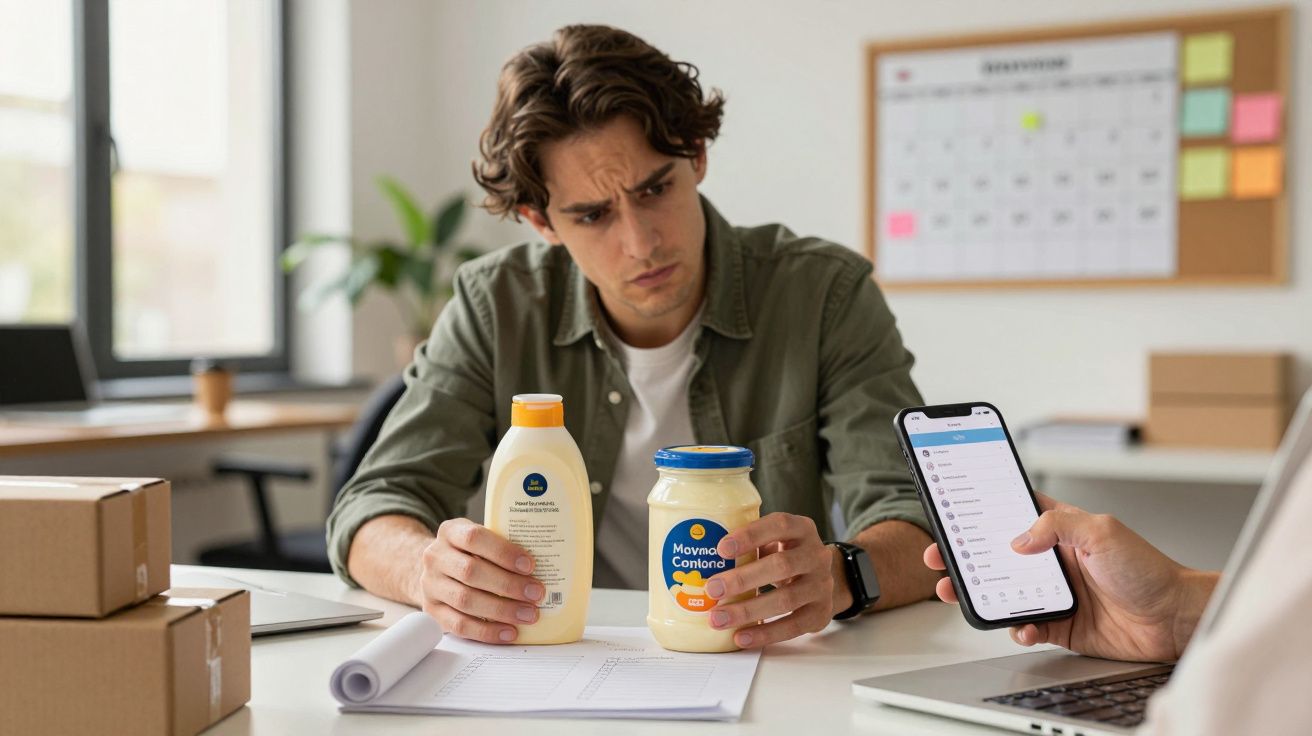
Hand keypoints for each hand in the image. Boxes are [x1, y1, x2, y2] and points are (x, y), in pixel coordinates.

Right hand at [414, 518, 545, 643]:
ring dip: (501, 610)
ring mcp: (430, 585)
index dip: (503, 552)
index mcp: (450, 532)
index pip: (474, 538)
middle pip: (471, 572)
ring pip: (465, 601)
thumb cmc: (469, 553)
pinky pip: (459, 625)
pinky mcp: (432, 611)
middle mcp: (435, 557)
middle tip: (536, 594)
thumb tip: (546, 563)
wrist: (434, 568)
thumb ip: (502, 546)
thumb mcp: (480, 540)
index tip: (530, 565)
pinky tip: (509, 632)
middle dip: (508, 585)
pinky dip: (487, 631)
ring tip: (528, 615)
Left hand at [702, 512, 835, 647]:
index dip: (751, 535)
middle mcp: (816, 555)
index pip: (779, 525)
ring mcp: (822, 585)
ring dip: (748, 611)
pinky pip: (793, 626)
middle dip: (743, 579)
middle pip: (781, 566)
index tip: (721, 549)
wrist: (822, 579)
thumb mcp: (773, 541)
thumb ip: (749, 545)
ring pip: (786, 600)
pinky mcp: (821, 613)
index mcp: (802, 529)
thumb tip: (700, 556)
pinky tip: (740, 636)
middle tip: (712, 588)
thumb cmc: (784, 556)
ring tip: (718, 618)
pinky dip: (765, 633)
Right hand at [923, 494, 1216, 661]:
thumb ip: (1055, 526)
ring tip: (959, 594)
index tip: (954, 513)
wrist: (1174, 619)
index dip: (982, 513)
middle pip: (997, 556)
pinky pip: (1026, 626)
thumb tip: (1017, 539)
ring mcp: (1055, 593)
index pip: (1013, 514)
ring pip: (1004, 592)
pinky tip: (1021, 626)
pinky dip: (1017, 628)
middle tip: (941, 558)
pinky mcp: (1061, 624)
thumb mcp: (1102, 531)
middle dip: (965, 557)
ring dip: (980, 594)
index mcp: (1061, 530)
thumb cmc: (1149, 570)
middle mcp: (1054, 561)